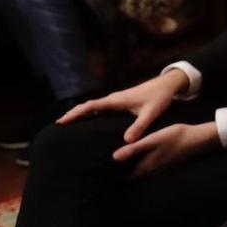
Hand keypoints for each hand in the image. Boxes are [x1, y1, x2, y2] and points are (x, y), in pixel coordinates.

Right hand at [57, 67, 186, 142]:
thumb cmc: (160, 97)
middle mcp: (114, 98)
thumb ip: (139, 126)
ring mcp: (117, 100)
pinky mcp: (121, 102)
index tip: (61, 121)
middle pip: (88, 105)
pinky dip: (91, 113)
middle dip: (73, 113)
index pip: (90, 106)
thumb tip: (126, 141)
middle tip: (59, 124)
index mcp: (117, 100)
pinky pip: (101, 108)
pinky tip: (90, 121)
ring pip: (94, 106)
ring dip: (81, 113)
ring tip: (69, 124)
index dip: (75, 113)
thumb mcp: (150, 113)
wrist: (168, 85)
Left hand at [110, 120, 219, 177]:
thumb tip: (114, 158)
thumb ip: (134, 149)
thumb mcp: (152, 140)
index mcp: (148, 167)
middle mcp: (153, 172)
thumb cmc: (175, 137)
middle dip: (121, 175)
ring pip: (141, 173)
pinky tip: (137, 157)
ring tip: (119, 164)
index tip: (102, 173)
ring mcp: (160, 168)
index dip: (114, 177)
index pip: (126, 179)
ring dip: (131, 170)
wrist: (199, 139)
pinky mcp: (165, 163)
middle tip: (106, 169)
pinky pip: (148, 168)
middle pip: (133, 177)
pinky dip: (140, 165)